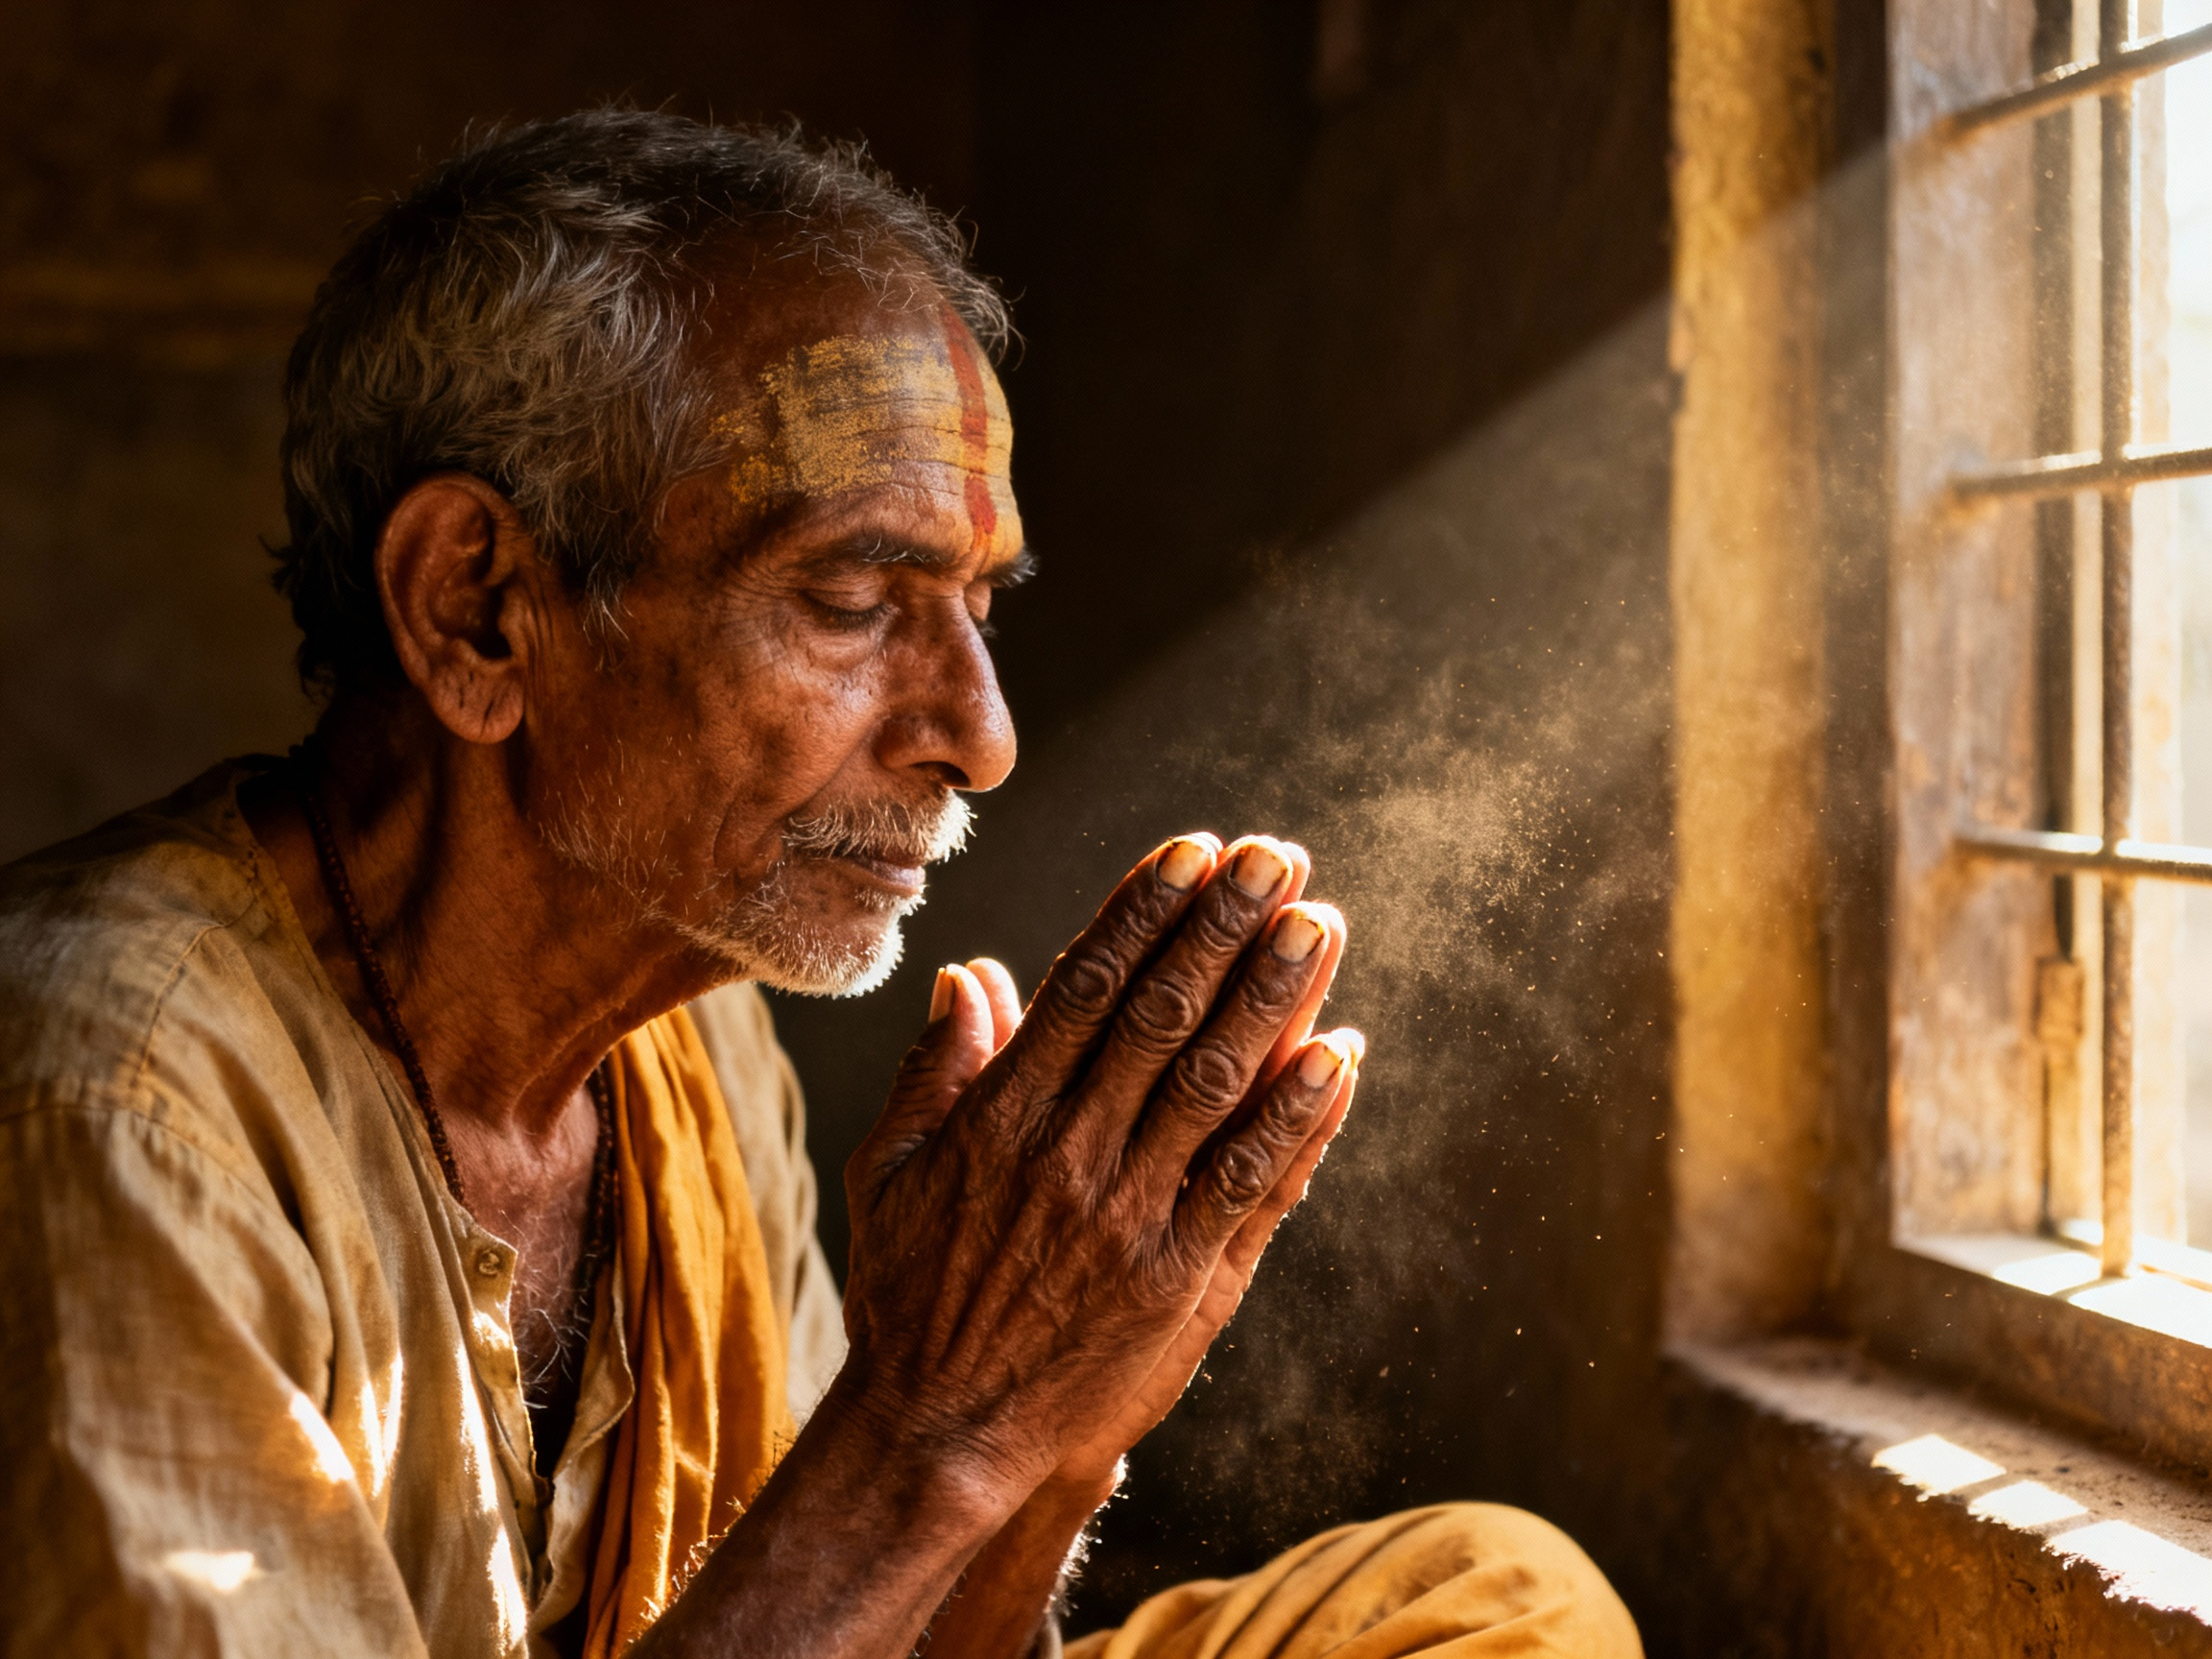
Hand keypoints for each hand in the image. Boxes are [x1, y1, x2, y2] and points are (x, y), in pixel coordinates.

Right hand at [829, 833, 1361, 1523]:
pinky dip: (1300, 1119)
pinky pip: (1253, 1187)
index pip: (1085, 988)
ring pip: (1216, 1087)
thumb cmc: (909, 1296)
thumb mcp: (891, 1171)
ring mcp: (1132, 1220)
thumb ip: (935, 1069)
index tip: (1195, 851)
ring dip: (1275, 1000)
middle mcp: (1070, 1157)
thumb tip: (970, 973)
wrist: (940, 1439)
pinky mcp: (1183, 1284)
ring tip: (1321, 924)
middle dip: (1224, 928)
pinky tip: (1339, 1056)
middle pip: (1162, 1017)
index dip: (1146, 912)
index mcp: (1000, 1118)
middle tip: (1279, 856)